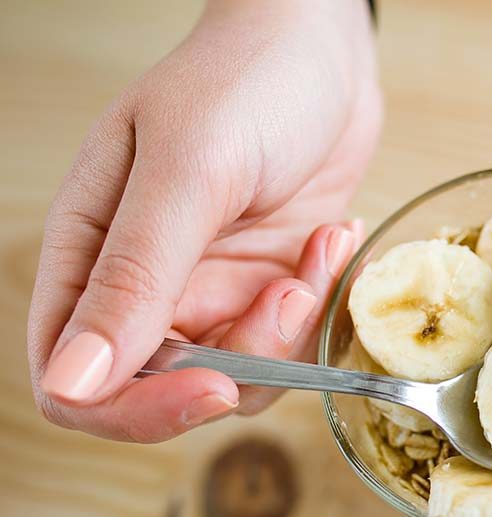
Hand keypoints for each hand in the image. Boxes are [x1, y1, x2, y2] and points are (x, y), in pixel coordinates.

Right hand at [28, 0, 380, 441]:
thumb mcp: (187, 171)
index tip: (213, 385)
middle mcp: (147, 287)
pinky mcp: (270, 285)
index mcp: (90, 256)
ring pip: (244, 375)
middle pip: (170, 391)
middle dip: (242, 362)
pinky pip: (293, 340)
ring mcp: (213, 289)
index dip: (137, 410)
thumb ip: (133, 275)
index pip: (77, 384)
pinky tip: (334, 234)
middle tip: (288, 292)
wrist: (319, 47)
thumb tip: (73, 380)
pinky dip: (322, 302)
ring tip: (319, 246)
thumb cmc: (242, 82)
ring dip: (292, 330)